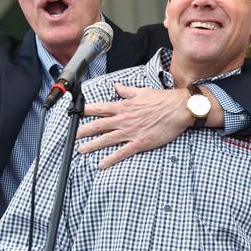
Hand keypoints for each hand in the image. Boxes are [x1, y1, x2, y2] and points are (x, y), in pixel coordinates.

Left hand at [77, 84, 191, 168]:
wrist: (178, 109)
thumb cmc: (162, 100)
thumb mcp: (142, 92)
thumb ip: (127, 91)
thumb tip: (117, 86)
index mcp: (124, 106)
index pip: (100, 108)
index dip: (86, 110)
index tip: (76, 112)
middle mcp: (124, 119)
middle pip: (99, 125)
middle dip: (84, 130)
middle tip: (72, 135)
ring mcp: (130, 132)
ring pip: (107, 139)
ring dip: (92, 145)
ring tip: (81, 150)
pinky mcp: (139, 143)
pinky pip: (122, 152)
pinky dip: (111, 159)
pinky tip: (101, 164)